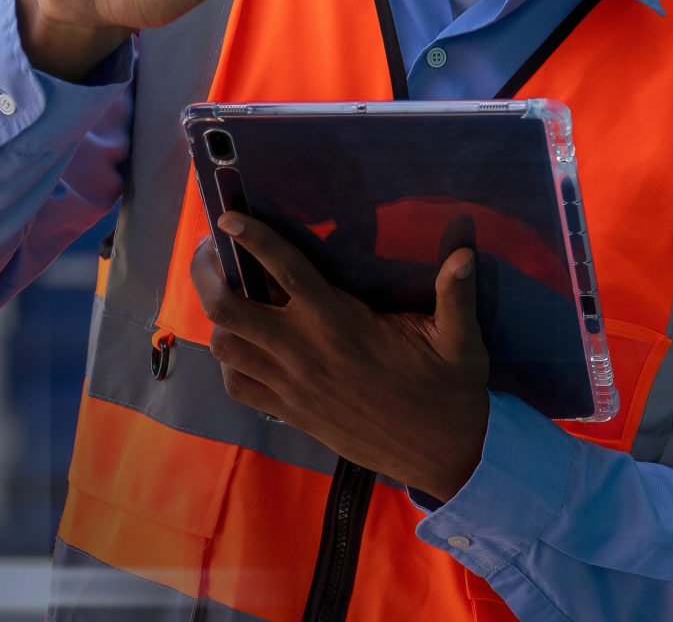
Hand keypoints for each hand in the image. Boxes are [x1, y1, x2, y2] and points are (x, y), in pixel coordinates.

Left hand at [191, 214, 490, 501]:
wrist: (442, 455)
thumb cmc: (449, 390)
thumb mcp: (460, 340)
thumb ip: (455, 293)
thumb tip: (465, 248)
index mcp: (340, 324)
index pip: (286, 271)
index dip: (253, 239)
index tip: (227, 217)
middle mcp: (305, 352)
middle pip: (229, 309)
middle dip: (207, 274)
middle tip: (210, 250)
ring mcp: (291, 386)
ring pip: (226, 347)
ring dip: (216, 317)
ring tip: (223, 291)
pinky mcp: (290, 413)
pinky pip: (237, 386)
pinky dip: (229, 361)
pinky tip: (243, 344)